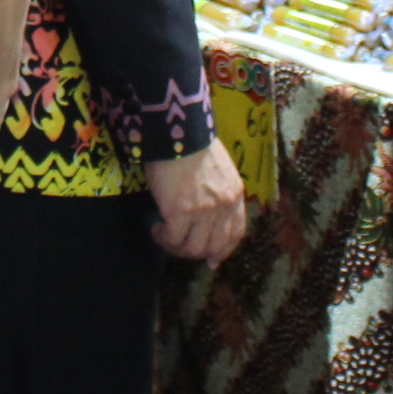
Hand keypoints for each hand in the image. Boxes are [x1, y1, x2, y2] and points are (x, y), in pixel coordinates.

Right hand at [146, 139, 250, 263]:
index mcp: (235, 194)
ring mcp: (202, 211)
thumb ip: (218, 191)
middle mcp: (223, 206)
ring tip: (164, 235)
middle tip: (179, 245)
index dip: (223, 250)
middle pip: (213, 245)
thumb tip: (208, 214)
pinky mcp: (179, 211)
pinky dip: (163, 238)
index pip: (235, 233)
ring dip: (176, 247)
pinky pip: (172, 238)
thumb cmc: (192, 144)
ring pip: (192, 248)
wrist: (177, 132)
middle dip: (196, 252)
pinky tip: (157, 228)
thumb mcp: (218, 169)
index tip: (212, 260)